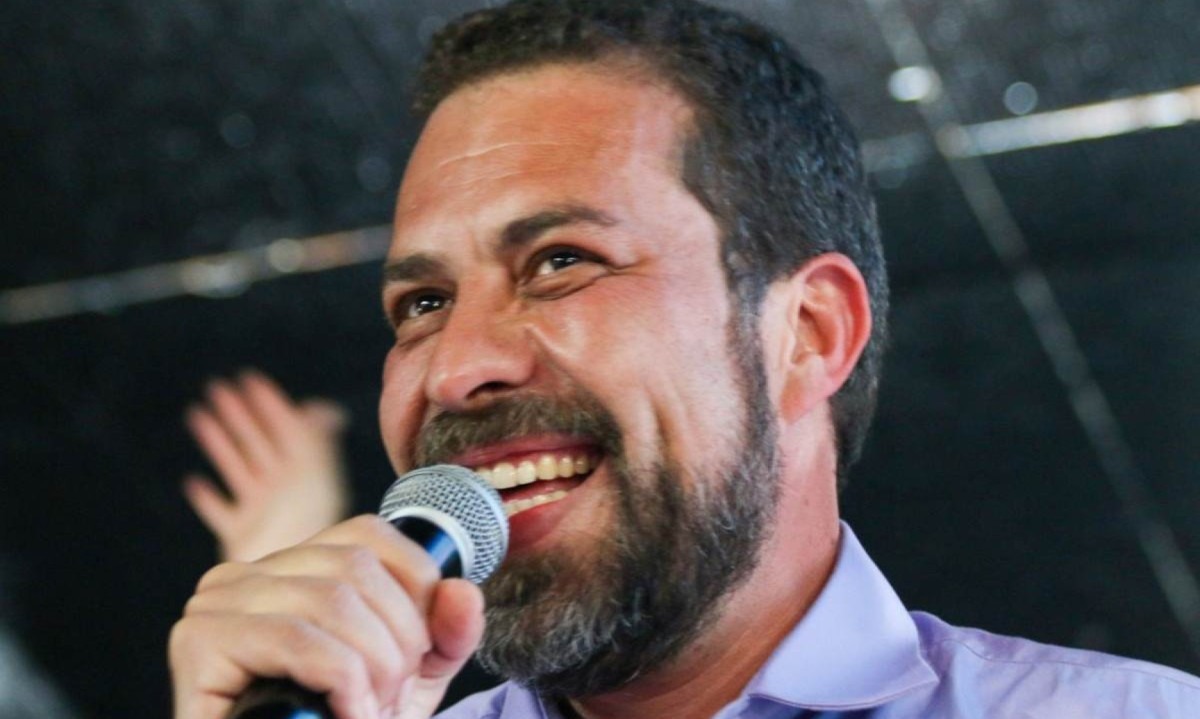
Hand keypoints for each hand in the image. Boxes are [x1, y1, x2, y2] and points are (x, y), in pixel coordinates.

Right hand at [169, 516, 485, 718]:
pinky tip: (349, 714)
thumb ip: (444, 636)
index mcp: (290, 568)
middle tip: (392, 698)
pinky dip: (342, 680)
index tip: (422, 650)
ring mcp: (217, 603)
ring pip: (332, 601)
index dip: (414, 583)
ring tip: (371, 712)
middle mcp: (245, 572)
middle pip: (355, 567)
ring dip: (372, 668)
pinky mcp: (200, 642)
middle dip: (396, 641)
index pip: (368, 533)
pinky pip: (297, 639)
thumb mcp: (407, 681)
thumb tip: (464, 592)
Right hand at [183, 370, 350, 561]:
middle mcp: (283, 489)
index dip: (268, 403)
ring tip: (199, 416)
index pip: (285, 428)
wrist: (298, 578)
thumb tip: (327, 410)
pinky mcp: (243, 538)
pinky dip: (208, 499)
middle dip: (240, 415)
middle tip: (218, 388)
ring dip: (219, 443)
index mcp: (302, 472)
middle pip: (258, 443)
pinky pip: (223, 513)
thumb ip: (318, 442)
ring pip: (238, 469)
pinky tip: (194, 483)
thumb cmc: (308, 524)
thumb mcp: (315, 475)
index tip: (249, 379)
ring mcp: (262, 513)